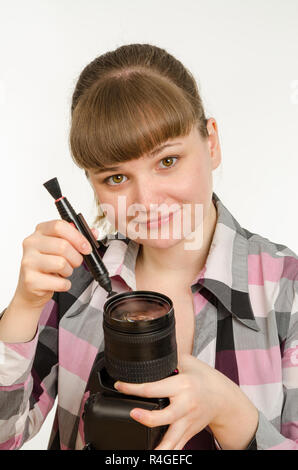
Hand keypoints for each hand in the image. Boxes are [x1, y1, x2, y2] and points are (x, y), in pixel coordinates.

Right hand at [15, 219, 97, 309]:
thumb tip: (93, 233)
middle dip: (76, 257)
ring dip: (69, 270)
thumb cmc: (47, 264)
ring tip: (63, 271)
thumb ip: (77, 238)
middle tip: (75, 262)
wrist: (31, 286)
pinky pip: (59, 282)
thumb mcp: (60, 246)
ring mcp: (29, 262)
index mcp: (40, 231)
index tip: (86, 247)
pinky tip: (58, 282)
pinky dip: (65, 284)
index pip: (59, 226)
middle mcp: (31, 244)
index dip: (77, 237)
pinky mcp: (31, 280)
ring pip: (61, 263)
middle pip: (63, 246)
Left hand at [114, 353, 252, 449]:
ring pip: (172, 440)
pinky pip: (177, 447)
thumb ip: (168, 359)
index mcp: (182, 385)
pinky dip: (166, 452)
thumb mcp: (187, 362)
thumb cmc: (204, 379)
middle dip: (148, 417)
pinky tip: (154, 453)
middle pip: (165, 416)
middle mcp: (185, 405)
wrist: (223, 398)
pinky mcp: (188, 433)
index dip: (134, 388)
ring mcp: (187, 422)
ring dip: (159, 447)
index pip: (155, 387)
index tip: (120, 386)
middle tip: (133, 414)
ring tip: (145, 453)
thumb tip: (147, 352)